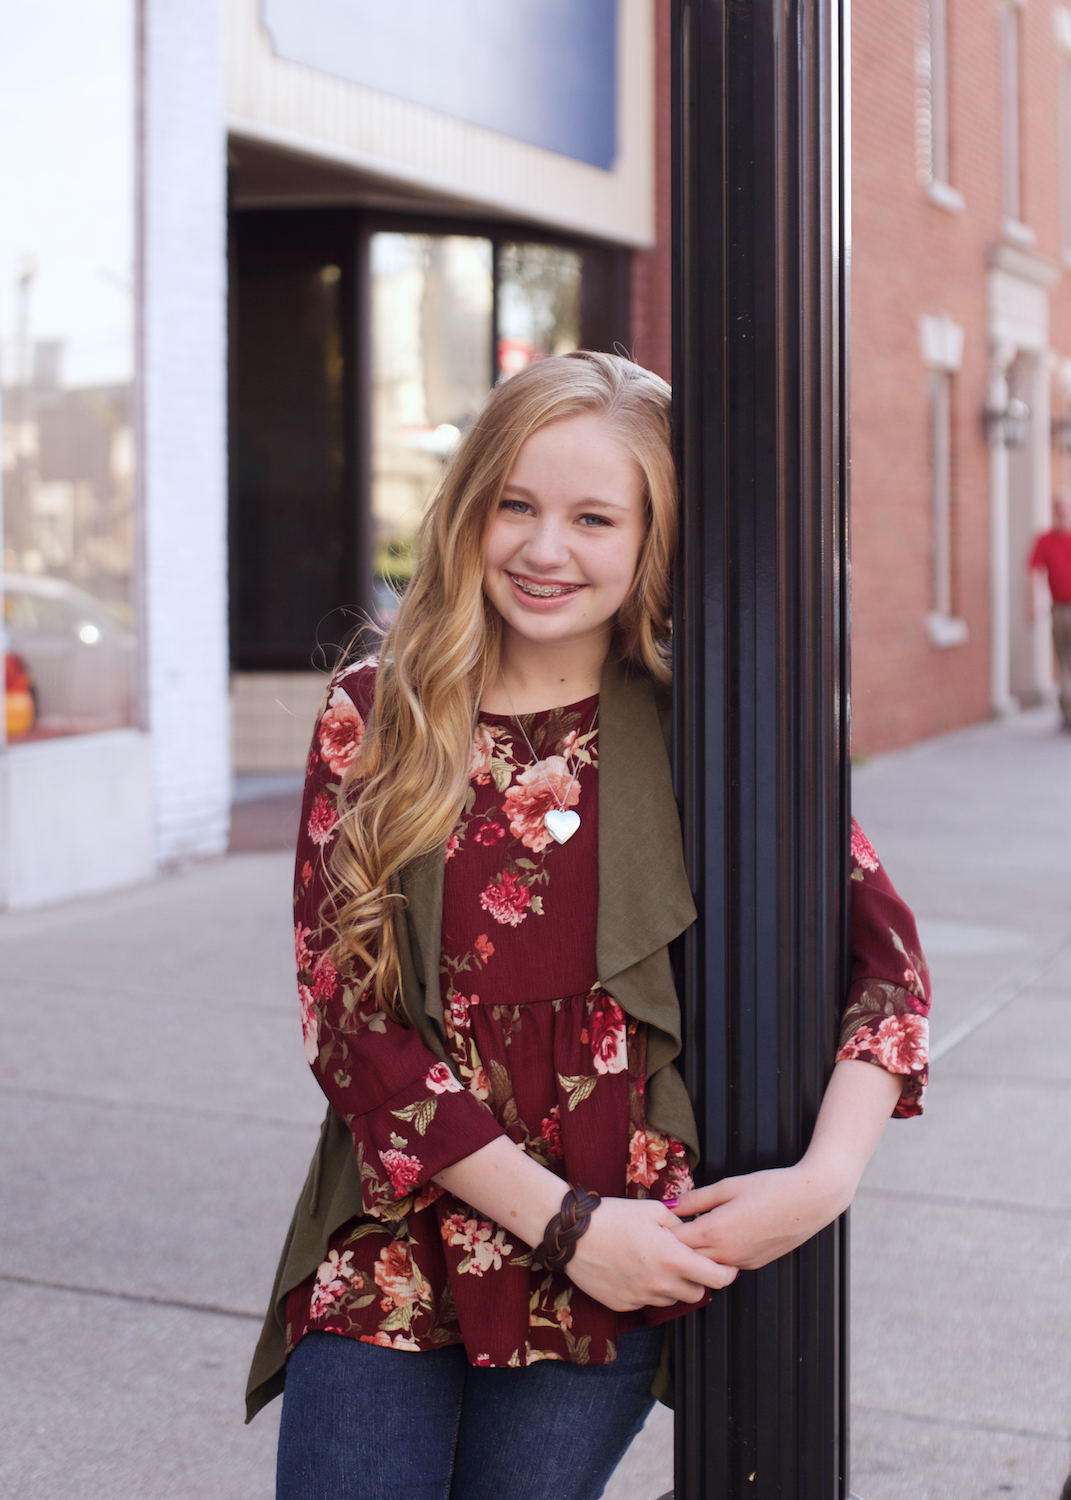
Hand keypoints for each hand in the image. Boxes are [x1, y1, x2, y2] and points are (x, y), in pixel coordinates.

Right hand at [434, 1136, 735, 1311]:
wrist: (574, 1235)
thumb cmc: (613, 1217)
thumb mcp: (652, 1211)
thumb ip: (678, 1225)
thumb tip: (690, 1231)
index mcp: (674, 1260)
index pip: (716, 1279)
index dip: (726, 1273)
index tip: (726, 1267)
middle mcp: (661, 1285)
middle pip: (696, 1293)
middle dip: (697, 1279)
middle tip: (686, 1261)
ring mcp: (642, 1298)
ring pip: (671, 1299)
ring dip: (672, 1285)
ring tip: (655, 1262)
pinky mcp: (624, 1306)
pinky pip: (646, 1302)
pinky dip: (647, 1289)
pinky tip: (634, 1269)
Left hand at [668, 1163, 848, 1270]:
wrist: (811, 1200)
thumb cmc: (772, 1187)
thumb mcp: (729, 1186)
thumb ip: (697, 1198)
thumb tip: (672, 1206)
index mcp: (716, 1231)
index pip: (675, 1243)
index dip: (664, 1232)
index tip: (659, 1222)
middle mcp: (727, 1254)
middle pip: (687, 1259)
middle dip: (676, 1246)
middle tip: (669, 1230)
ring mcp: (742, 1263)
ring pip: (706, 1266)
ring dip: (696, 1254)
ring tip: (693, 1231)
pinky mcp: (754, 1264)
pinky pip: (726, 1264)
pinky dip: (716, 1255)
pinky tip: (719, 1236)